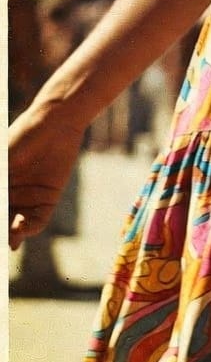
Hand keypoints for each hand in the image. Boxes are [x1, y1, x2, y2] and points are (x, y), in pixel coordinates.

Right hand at [8, 103, 84, 250]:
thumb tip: (1, 201)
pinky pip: (37, 222)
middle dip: (0, 233)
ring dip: (10, 236)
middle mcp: (10, 196)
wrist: (54, 123)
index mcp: (0, 185)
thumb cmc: (21, 137)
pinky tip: (20, 229)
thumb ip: (1, 184)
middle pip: (3, 221)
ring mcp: (28, 200)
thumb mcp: (3, 163)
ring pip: (16, 227)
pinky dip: (28, 229)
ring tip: (8, 239)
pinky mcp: (48, 200)